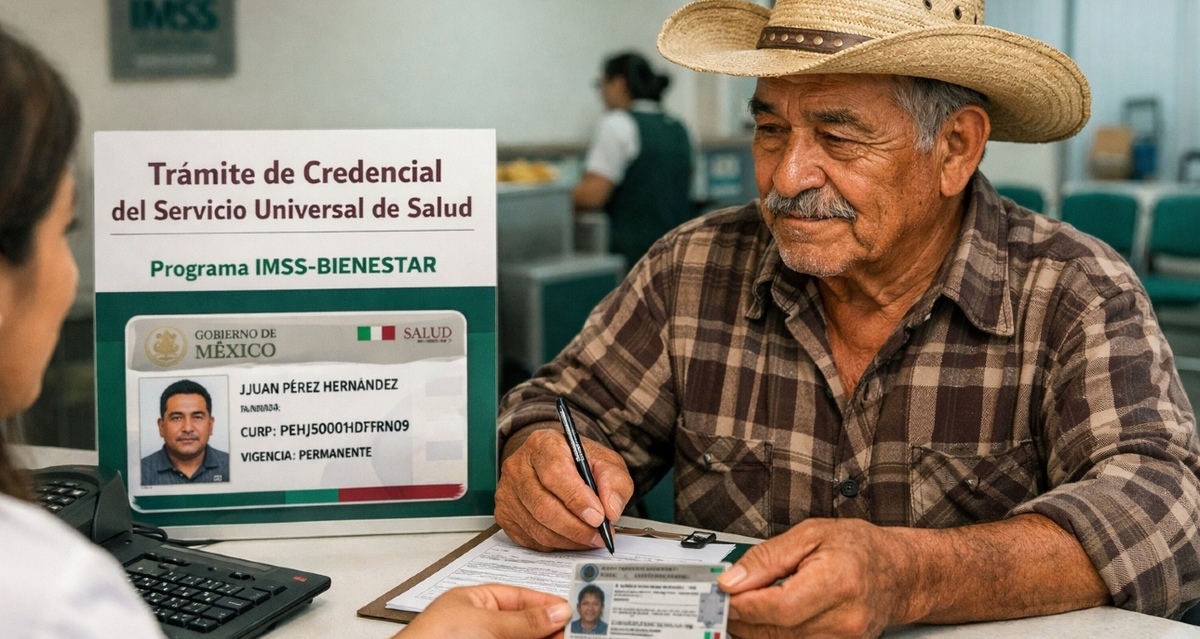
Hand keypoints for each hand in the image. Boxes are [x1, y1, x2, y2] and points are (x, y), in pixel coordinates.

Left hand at [397, 584, 569, 638]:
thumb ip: (524, 621)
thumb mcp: (485, 625)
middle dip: (552, 627)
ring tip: (571, 638)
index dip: (548, 604)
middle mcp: (480, 624)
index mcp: (475, 601)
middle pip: (526, 624)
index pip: (520, 598)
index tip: (573, 610)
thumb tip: (558, 610)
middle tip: (579, 630)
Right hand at [495, 427, 633, 550]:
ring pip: (538, 528)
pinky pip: (531, 539)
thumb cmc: (578, 461)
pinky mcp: (504, 515)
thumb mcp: (605, 461)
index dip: (577, 499)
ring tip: (590, 538)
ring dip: (569, 540)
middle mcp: (518, 467)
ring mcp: (507, 492)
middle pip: (544, 507)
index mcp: (542, 445)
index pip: (555, 474)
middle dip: (577, 528)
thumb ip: (614, 481)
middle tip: (600, 535)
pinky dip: (556, 544)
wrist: (553, 462)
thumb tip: (611, 509)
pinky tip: (571, 538)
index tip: (599, 516)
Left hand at [717, 518, 916, 637]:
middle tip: (725, 601)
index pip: (781, 606)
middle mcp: (845, 618)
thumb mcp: (810, 534)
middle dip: (743, 619)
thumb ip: (767, 558)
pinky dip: (776, 635)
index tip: (723, 595)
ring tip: (744, 607)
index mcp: (839, 581)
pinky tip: (766, 620)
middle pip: (778, 631)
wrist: (899, 572)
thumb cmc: (859, 548)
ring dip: (756, 630)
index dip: (745, 605)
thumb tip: (733, 580)